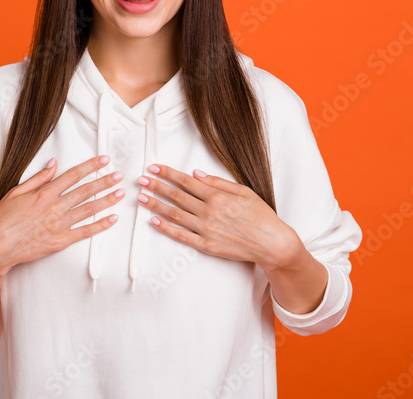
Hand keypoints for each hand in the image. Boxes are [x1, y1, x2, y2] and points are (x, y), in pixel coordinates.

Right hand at [0, 155, 124, 276]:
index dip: (91, 166)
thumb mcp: (16, 192)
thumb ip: (38, 178)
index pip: (73, 175)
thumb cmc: (2, 219)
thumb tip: (54, 163)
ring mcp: (59, 225)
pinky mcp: (60, 241)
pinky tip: (113, 219)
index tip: (104, 160)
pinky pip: (85, 232)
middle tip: (119, 175)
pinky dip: (100, 225)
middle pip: (86, 190)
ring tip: (121, 193)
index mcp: (44, 193)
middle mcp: (55, 207)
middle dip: (105, 181)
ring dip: (107, 200)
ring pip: (89, 209)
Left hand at [136, 164, 306, 272]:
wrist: (272, 243)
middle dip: (157, 186)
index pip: (186, 182)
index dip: (168, 174)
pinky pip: (182, 236)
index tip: (153, 167)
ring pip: (175, 215)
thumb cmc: (261, 216)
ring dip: (156, 205)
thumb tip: (196, 173)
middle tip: (140, 180)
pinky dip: (166, 229)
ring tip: (142, 198)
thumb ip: (218, 182)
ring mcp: (206, 230)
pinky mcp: (207, 246)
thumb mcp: (243, 192)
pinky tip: (154, 222)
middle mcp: (209, 211)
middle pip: (176, 196)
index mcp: (217, 196)